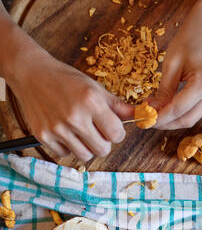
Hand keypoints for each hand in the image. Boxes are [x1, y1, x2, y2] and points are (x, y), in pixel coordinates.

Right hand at [9, 53, 133, 161]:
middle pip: (102, 150)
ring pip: (85, 156)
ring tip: (81, 132)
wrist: (31, 74)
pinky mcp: (43, 136)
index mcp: (91, 101)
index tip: (111, 128)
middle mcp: (74, 116)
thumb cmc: (66, 80)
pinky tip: (64, 132)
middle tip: (96, 131)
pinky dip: (67, 147)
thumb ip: (117, 106)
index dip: (116, 133)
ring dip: (86, 147)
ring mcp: (57, 128)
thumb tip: (141, 116)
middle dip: (103, 142)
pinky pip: (65, 154)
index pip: (117, 134)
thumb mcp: (95, 88)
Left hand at [151, 0, 201, 129]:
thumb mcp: (171, 64)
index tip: (143, 121)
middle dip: (166, 124)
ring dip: (172, 120)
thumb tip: (151, 111)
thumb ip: (162, 92)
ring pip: (192, 118)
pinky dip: (180, 113)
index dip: (159, 118)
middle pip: (187, 119)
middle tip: (147, 121)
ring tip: (155, 116)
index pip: (178, 109)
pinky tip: (166, 109)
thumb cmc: (189, 39)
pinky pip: (195, 110)